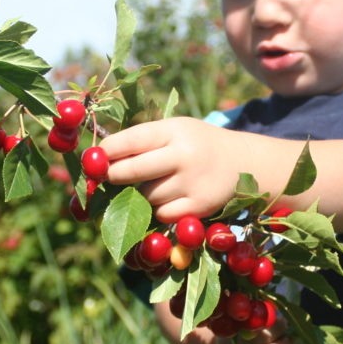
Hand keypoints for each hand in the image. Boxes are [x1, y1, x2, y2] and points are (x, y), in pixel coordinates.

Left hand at [100, 117, 264, 222]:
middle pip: (134, 170)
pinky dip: (160, 209)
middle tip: (106, 176)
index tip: (95, 157)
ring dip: (142, 194)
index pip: (133, 139)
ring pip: (147, 195)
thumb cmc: (200, 145)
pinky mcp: (199, 206)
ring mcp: (193, 182)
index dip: (109, 150)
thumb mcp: (178, 131)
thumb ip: (146, 141)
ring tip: (155, 185)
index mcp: (176, 130)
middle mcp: (185, 155)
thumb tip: (102, 157)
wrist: (247, 164)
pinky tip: (170, 199)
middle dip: (114, 175)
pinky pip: (162, 213)